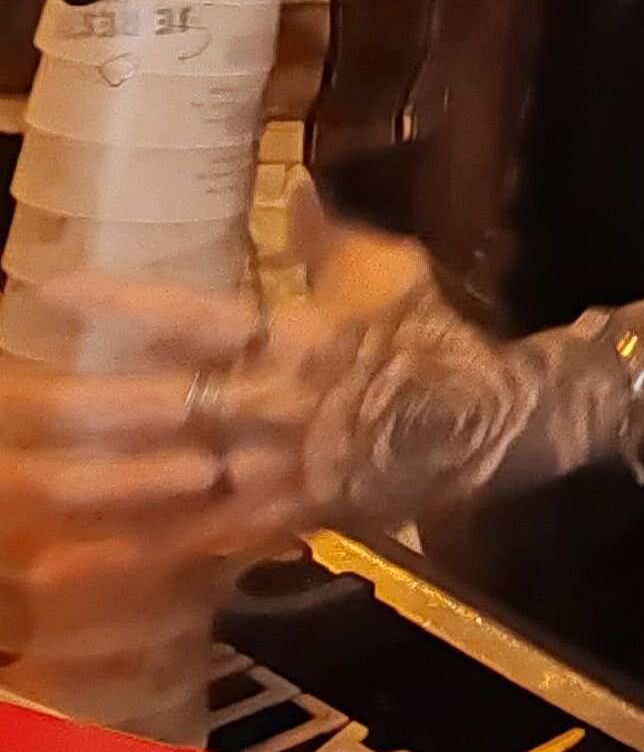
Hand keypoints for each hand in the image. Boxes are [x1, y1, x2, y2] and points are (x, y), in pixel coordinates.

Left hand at [0, 187, 467, 687]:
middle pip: (170, 410)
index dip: (126, 305)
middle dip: (91, 410)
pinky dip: (136, 556)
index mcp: (297, 338)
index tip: (55, 290)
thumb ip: (329, 238)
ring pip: (174, 485)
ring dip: (98, 491)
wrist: (488, 424)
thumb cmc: (436, 339)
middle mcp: (278, 404)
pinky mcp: (285, 517)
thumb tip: (293, 184)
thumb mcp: (390, 274)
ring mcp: (280, 468)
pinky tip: (71, 567)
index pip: (197, 317)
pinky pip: (200, 542)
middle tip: (20, 404)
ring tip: (27, 493)